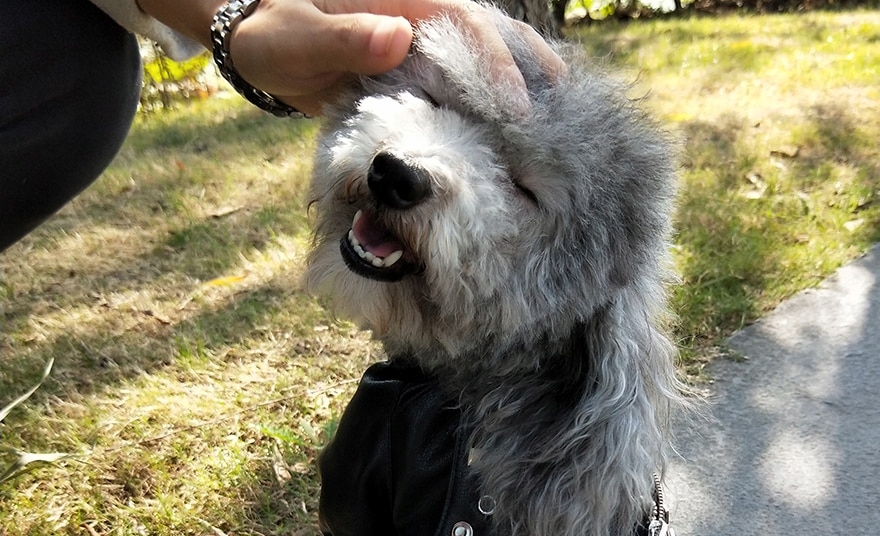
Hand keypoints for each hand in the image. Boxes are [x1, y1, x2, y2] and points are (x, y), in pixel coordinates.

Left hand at [225, 0, 564, 116]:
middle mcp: (418, 17)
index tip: (519, 107)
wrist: (258, 46)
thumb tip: (399, 35)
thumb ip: (344, 39)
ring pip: (481, 52)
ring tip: (555, 112)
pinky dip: (488, 96)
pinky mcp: (414, 68)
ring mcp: (418, 42)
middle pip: (488, 31)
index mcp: (400, 1)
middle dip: (528, 62)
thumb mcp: (299, 39)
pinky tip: (510, 124)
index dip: (496, 63)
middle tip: (565, 102)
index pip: (464, 24)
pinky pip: (459, 79)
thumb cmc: (273, 37)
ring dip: (517, 77)